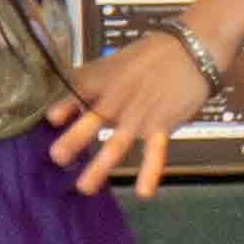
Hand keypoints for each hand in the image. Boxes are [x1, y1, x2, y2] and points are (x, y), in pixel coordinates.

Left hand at [43, 37, 209, 199]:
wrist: (191, 51)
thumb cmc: (150, 56)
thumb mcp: (115, 60)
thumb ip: (92, 79)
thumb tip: (67, 96)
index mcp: (104, 80)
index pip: (78, 91)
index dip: (63, 105)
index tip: (51, 119)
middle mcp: (117, 99)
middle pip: (92, 120)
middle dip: (73, 140)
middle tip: (56, 158)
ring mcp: (139, 115)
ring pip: (116, 143)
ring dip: (100, 166)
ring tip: (84, 187)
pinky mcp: (162, 125)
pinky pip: (155, 152)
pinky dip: (150, 172)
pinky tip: (144, 192)